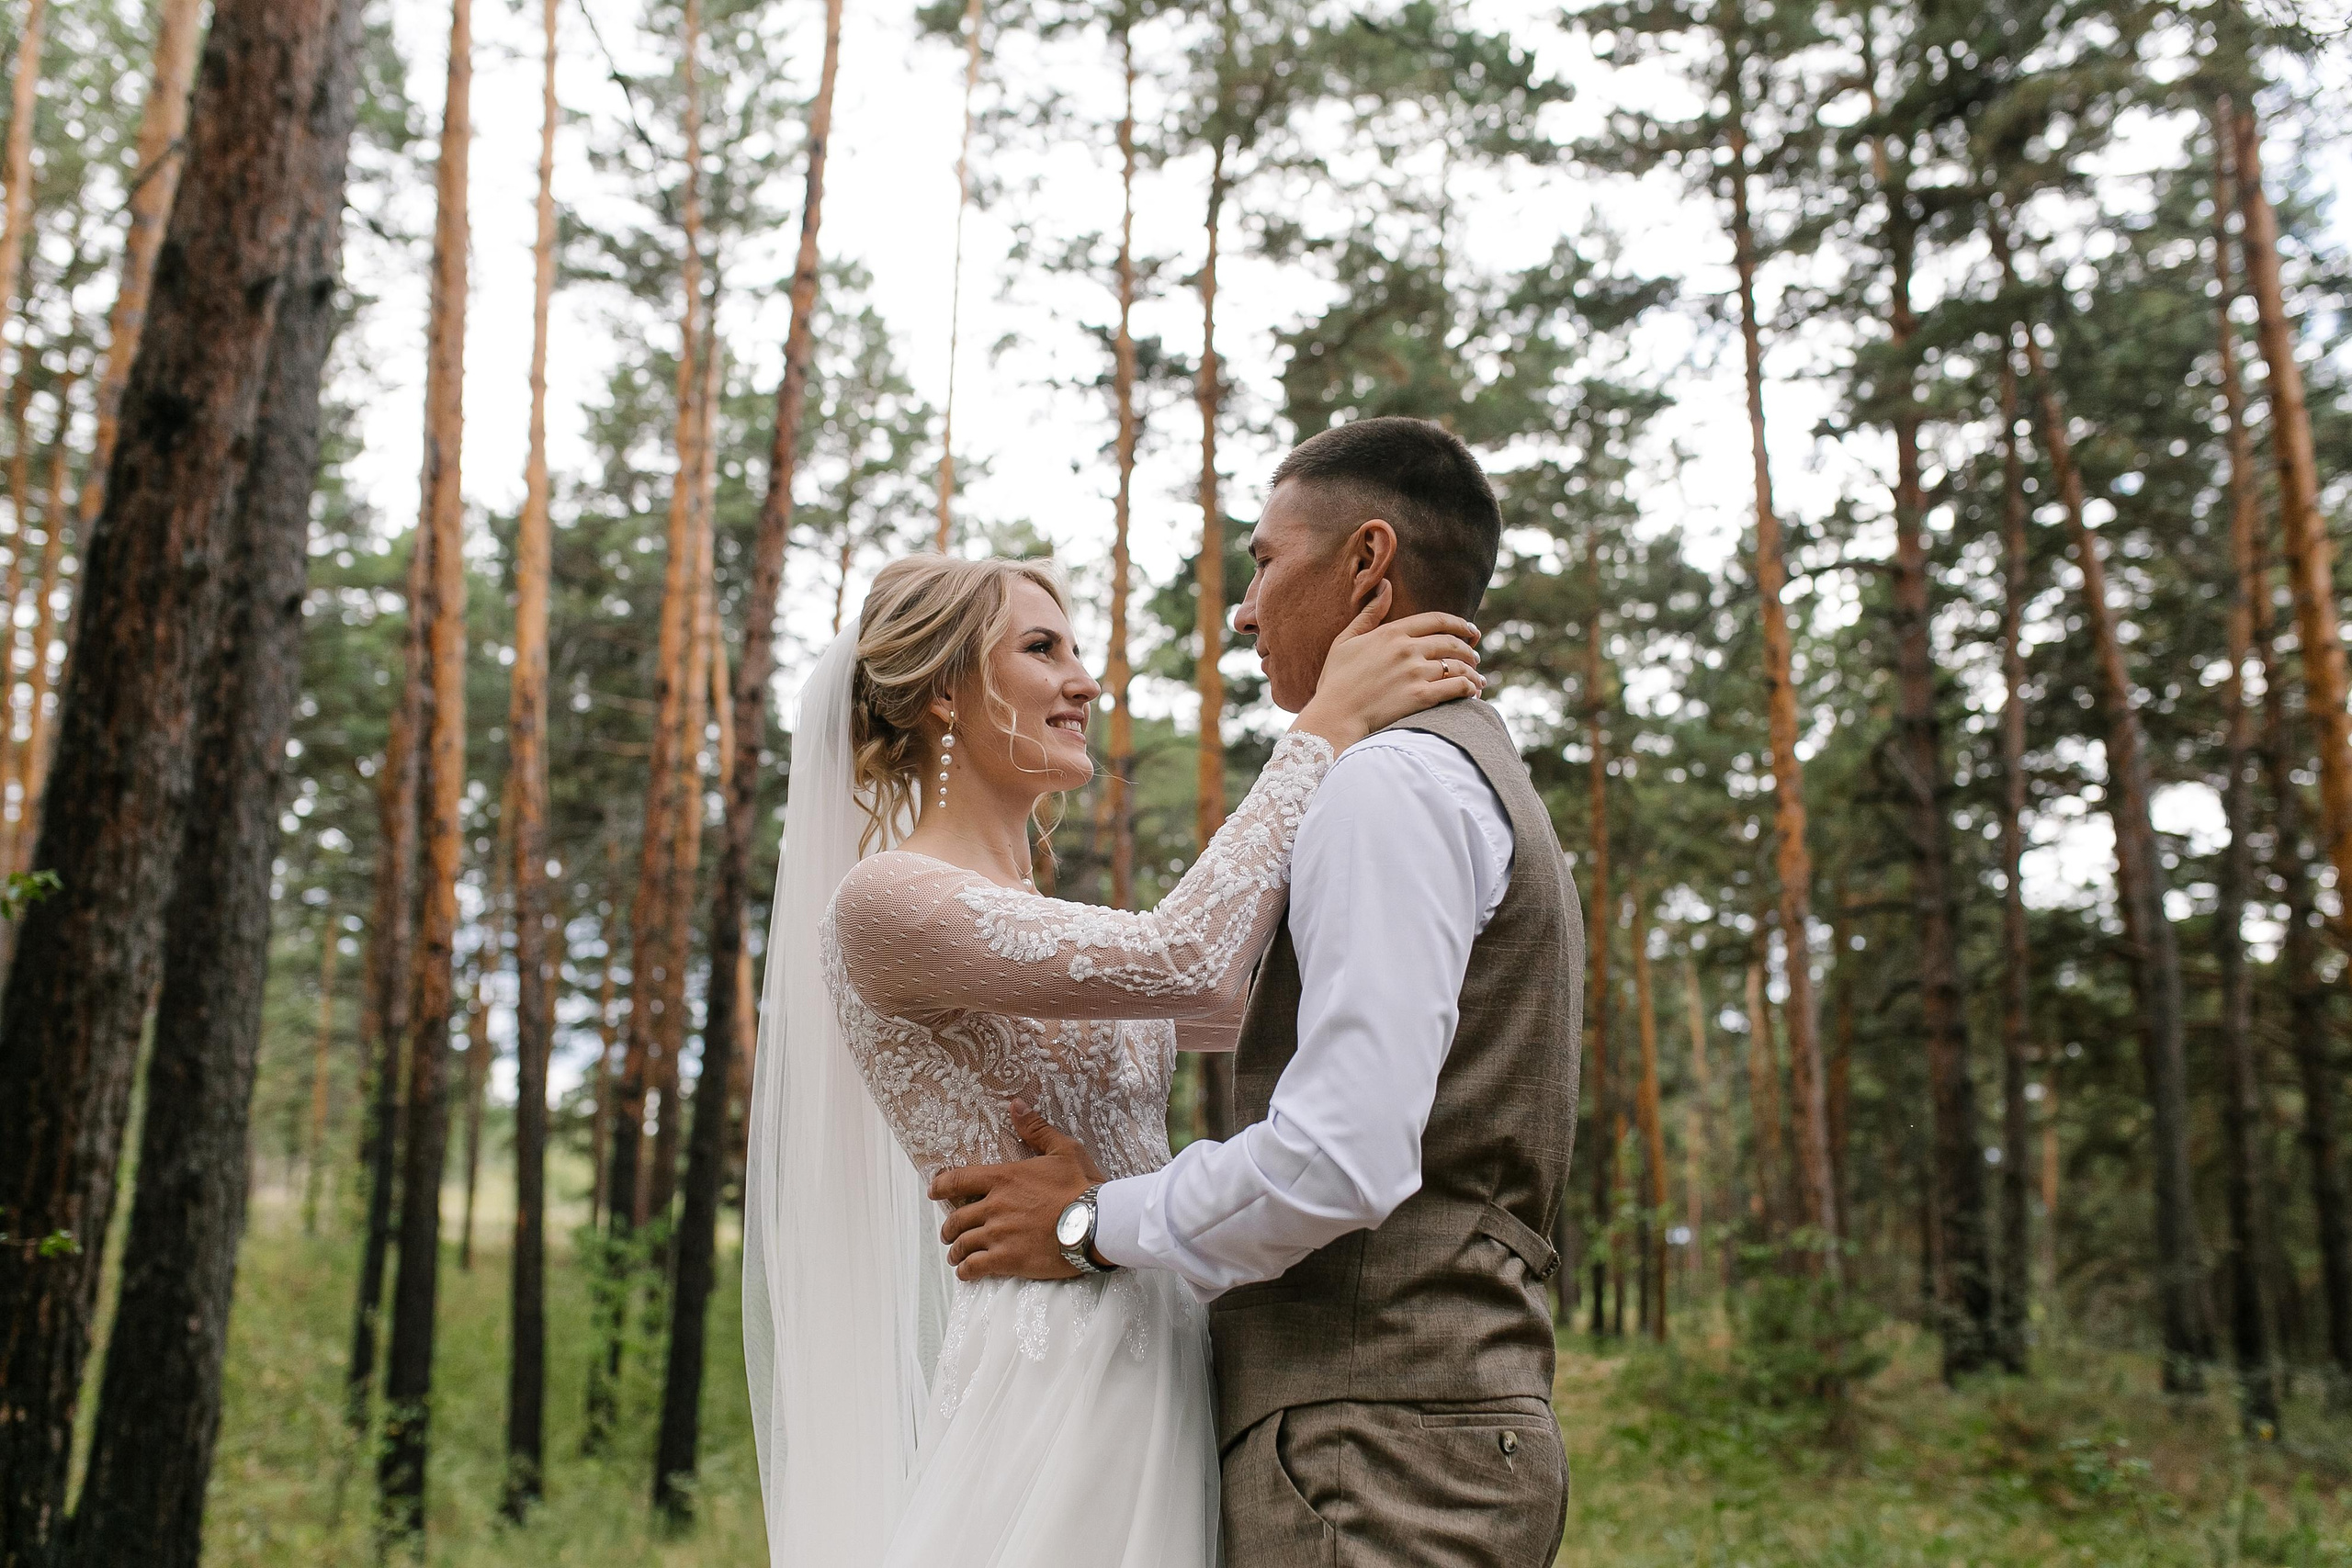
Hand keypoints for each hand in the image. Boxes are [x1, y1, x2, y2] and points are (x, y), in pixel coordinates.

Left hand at [929, 1101, 1109, 1282]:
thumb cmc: (1082, 1186)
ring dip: (956, 1250)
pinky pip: (975, 1267)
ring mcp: (998, 1234)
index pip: (959, 1180)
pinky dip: (966, 1270)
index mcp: (1003, 1178)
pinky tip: (966, 1272)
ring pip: (963, 1244)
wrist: (1097, 1223)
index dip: (941, 1186)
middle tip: (949, 1233)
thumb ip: (1036, 1129)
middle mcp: (994, 1206)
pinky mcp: (1007, 1260)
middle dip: (949, 1227)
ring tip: (955, 1255)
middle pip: (958, 1218)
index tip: (934, 1192)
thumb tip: (1016, 1105)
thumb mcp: (1063, 1150)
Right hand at [1293, 581, 1484, 752]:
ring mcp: (1415, 673)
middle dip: (1470, 649)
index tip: (1471, 630)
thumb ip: (1369, 613)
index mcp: (1392, 633)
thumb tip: (1386, 585)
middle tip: (1475, 657)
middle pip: (1452, 643)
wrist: (1333, 716)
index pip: (1437, 620)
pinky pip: (1457, 687)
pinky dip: (1469, 689)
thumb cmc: (1336, 680)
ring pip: (1458, 666)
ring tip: (1478, 679)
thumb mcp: (1346, 640)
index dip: (1460, 624)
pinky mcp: (1421, 697)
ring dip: (1473, 672)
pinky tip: (1472, 693)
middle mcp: (1407, 649)